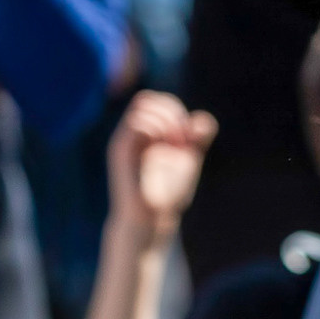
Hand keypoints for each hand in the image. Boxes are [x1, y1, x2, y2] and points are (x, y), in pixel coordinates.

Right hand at [107, 90, 215, 239]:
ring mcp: (123, 141)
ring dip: (166, 120)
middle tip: (185, 140)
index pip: (156, 101)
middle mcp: (130, 135)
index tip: (190, 137)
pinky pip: (136, 123)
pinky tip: (166, 148)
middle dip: (172, 112)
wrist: (152, 220)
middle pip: (147, 98)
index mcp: (144, 134)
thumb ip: (198, 138)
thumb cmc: (167, 194)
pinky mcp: (120, 152)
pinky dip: (156, 129)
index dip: (175, 110)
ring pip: (142, 105)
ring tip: (176, 145)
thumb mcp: (189, 160)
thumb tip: (200, 119)